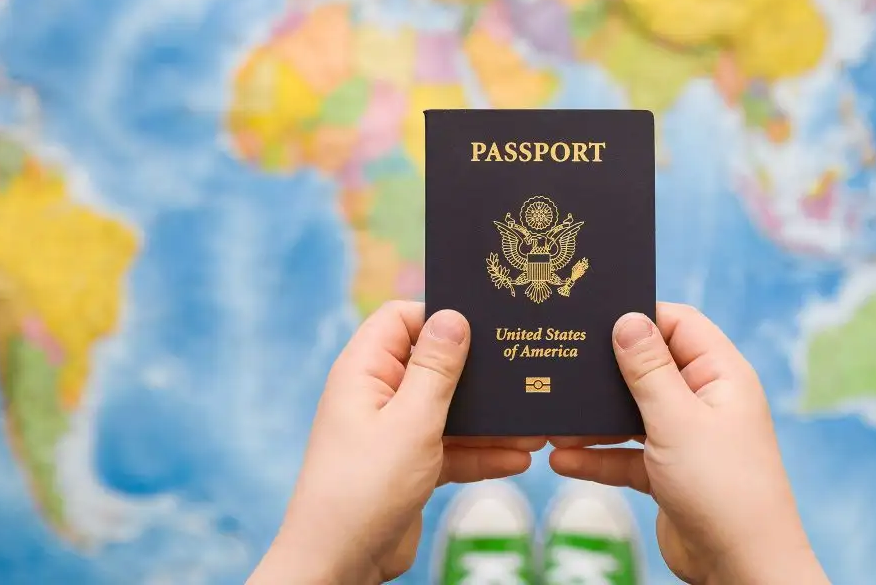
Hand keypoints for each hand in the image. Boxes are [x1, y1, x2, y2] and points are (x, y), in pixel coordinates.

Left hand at [249, 302, 544, 583]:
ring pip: (449, 410)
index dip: (441, 317)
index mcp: (365, 371)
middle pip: (434, 364)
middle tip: (523, 367)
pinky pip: (452, 448)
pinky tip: (519, 458)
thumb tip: (453, 317)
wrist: (338, 563)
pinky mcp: (410, 465)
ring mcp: (394, 432)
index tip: (486, 325)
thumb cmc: (363, 489)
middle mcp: (377, 395)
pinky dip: (481, 454)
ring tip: (537, 424)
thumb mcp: (410, 422)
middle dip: (478, 371)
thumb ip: (435, 369)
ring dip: (489, 419)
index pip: (403, 319)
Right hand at [550, 303, 827, 583]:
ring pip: (633, 415)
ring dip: (595, 420)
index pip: (678, 324)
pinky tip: (563, 460)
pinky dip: (598, 458)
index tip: (595, 318)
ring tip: (552, 419)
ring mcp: (687, 438)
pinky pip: (627, 455)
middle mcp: (705, 401)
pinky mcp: (669, 473)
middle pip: (650, 368)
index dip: (640, 317)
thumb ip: (648, 370)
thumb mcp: (676, 420)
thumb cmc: (723, 488)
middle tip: (564, 362)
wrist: (740, 567)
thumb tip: (627, 320)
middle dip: (608, 371)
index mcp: (721, 375)